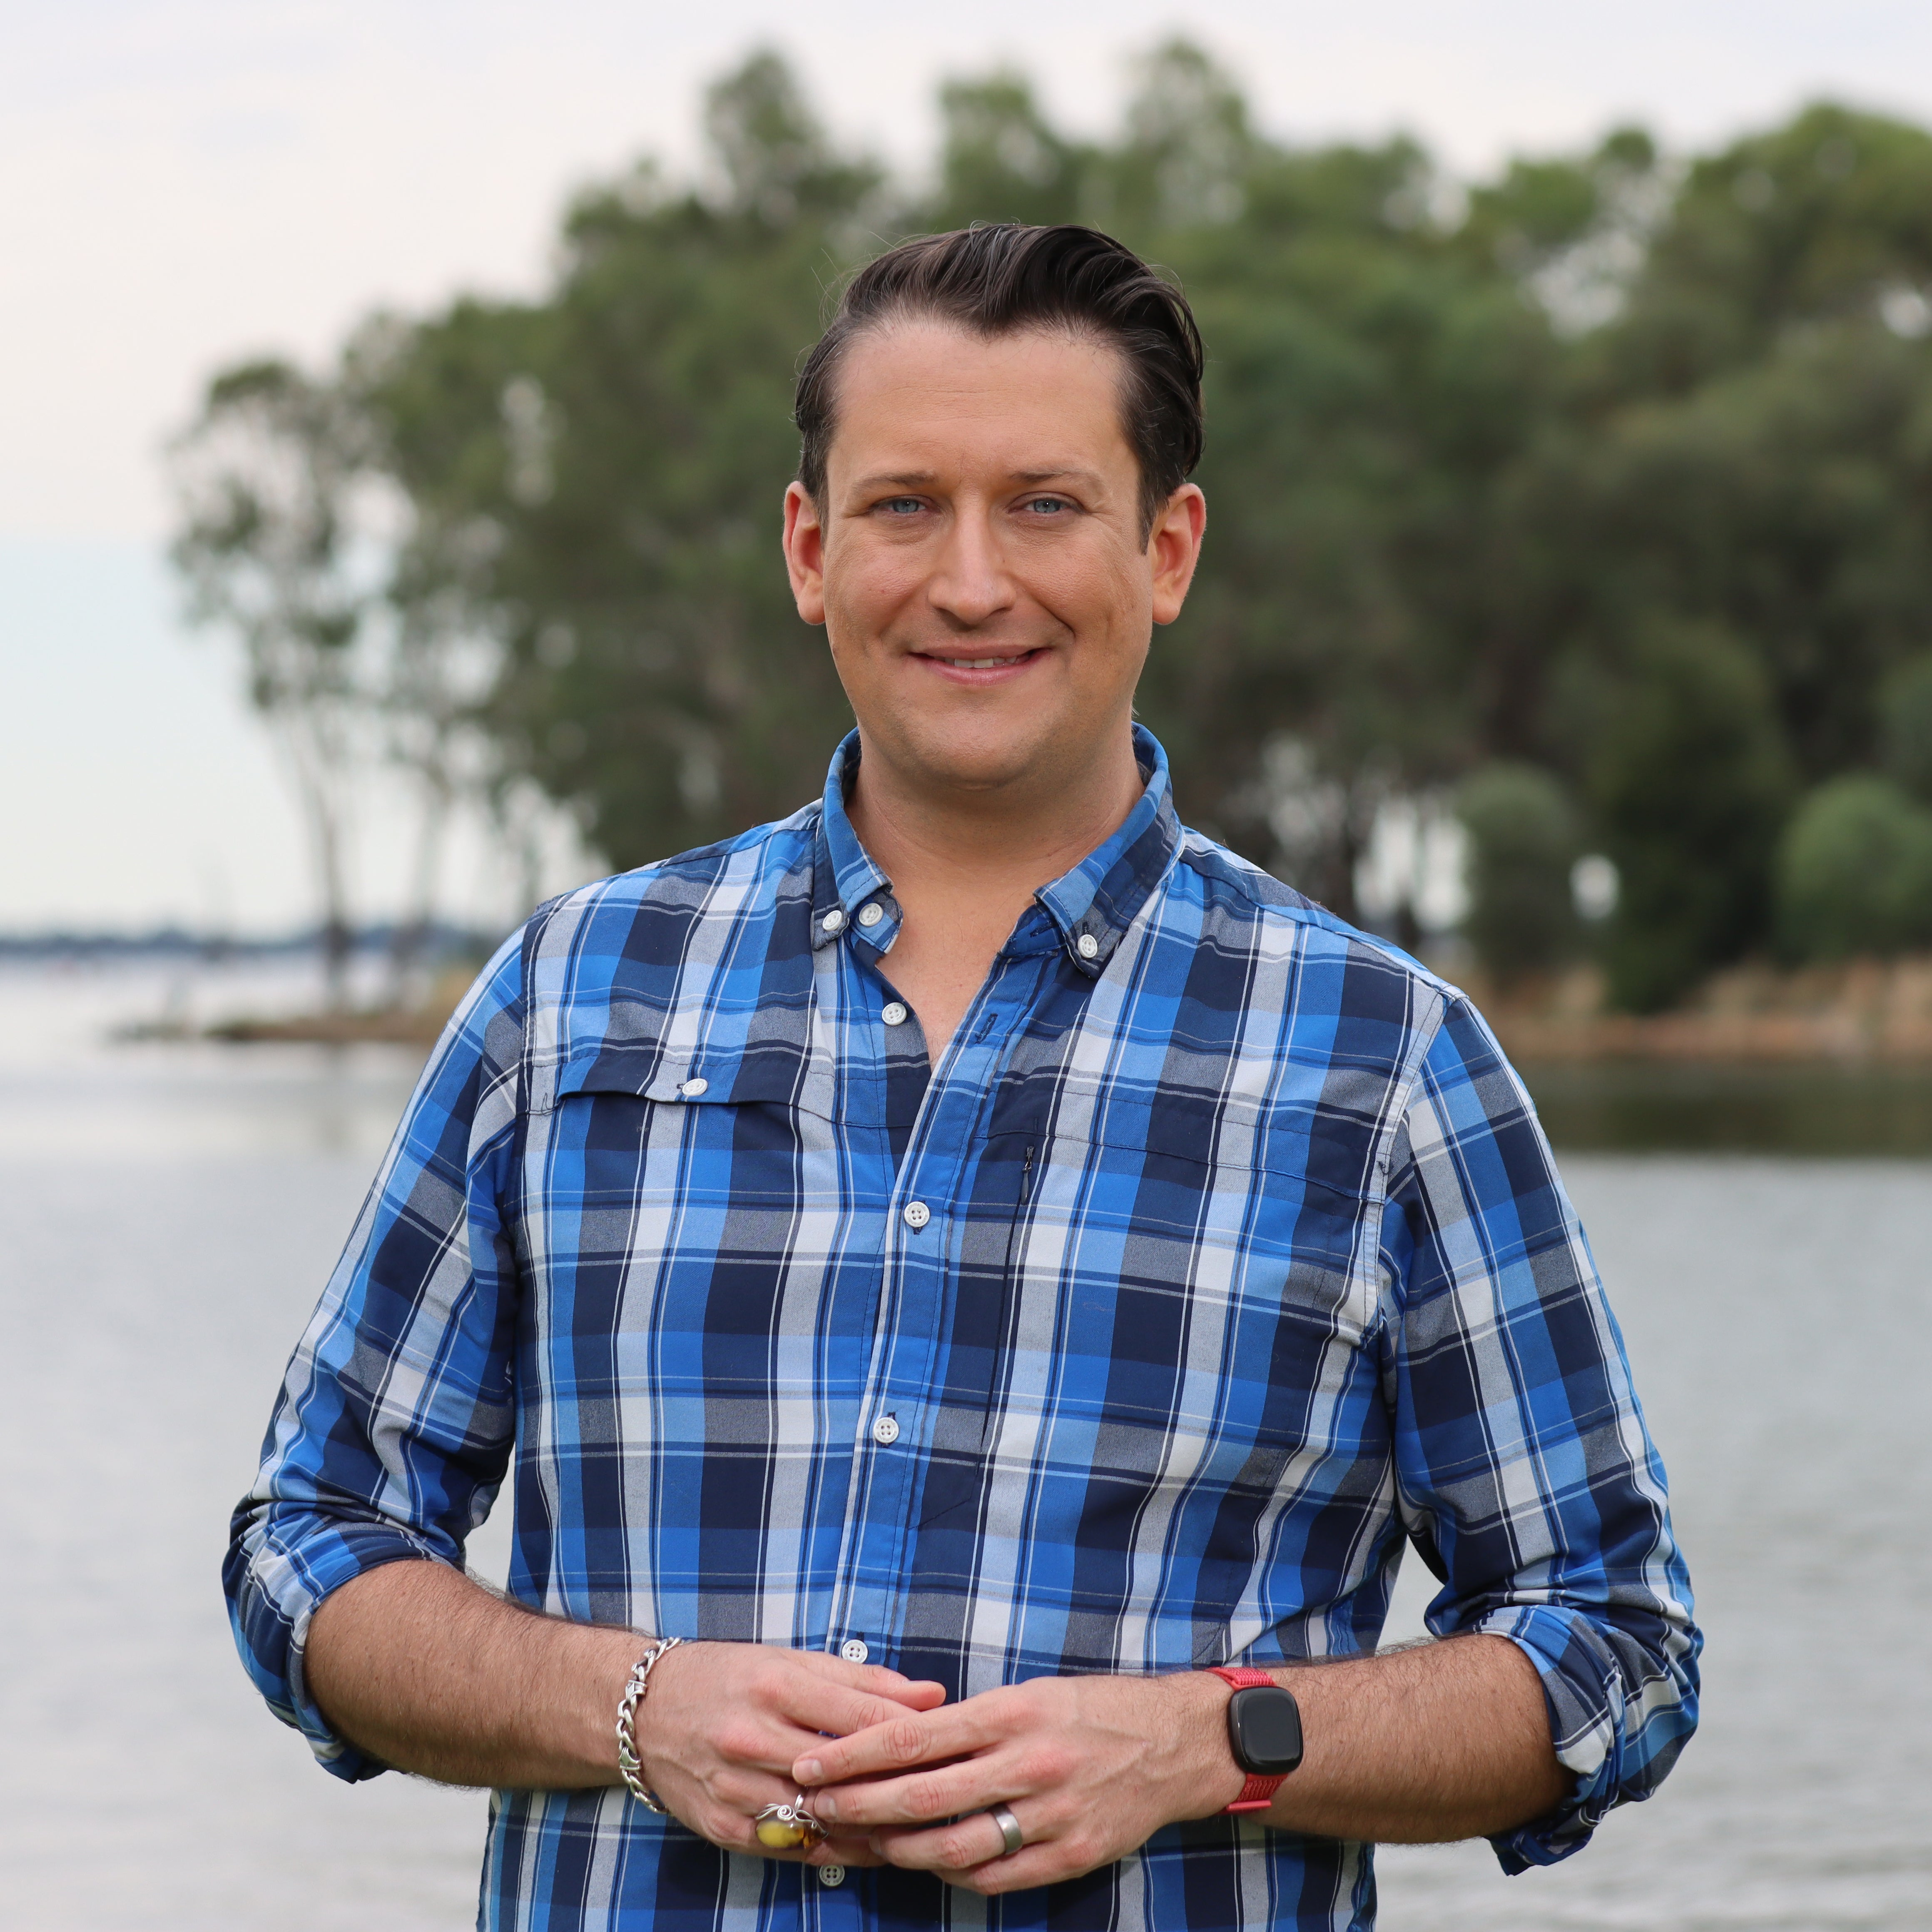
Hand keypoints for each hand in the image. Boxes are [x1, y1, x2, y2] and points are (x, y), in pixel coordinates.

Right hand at [636, 1643, 946, 1869]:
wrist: (644, 1711)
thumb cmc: (728, 1677)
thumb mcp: (791, 1661)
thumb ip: (864, 1682)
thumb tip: (933, 1694)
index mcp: (776, 1685)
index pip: (865, 1718)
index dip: (916, 1734)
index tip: (955, 1742)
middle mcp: (754, 1738)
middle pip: (848, 1774)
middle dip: (903, 1785)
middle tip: (951, 1794)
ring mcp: (737, 1788)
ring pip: (825, 1819)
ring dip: (876, 1827)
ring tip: (923, 1827)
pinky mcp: (726, 1828)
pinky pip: (795, 1847)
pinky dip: (838, 1848)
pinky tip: (873, 1845)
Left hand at [793, 1671, 1240, 1893]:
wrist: (1175, 1744)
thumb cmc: (1092, 1710)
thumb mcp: (1030, 1694)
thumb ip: (970, 1722)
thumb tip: (899, 1742)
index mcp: (1012, 1713)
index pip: (912, 1737)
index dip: (854, 1754)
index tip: (812, 1763)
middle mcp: (1026, 1764)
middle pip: (921, 1797)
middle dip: (858, 1807)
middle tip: (816, 1808)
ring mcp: (1049, 1817)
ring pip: (949, 1847)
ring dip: (895, 1849)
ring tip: (861, 1841)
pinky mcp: (1068, 1856)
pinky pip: (991, 1876)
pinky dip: (949, 1872)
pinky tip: (925, 1861)